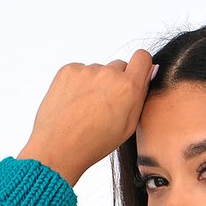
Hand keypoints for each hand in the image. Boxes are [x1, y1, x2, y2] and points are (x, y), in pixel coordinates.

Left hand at [16, 49, 154, 186]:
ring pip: (98, 71)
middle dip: (115, 82)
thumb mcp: (127, 128)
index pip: (142, 58)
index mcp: (128, 88)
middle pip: (119, 67)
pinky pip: (79, 72)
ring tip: (85, 110)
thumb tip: (148, 72)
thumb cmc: (92, 144)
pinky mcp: (69, 70)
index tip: (134, 76)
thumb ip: (140, 96)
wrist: (58, 148)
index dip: (140, 66)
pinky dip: (78, 84)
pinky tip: (74, 105)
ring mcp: (87, 70)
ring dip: (95, 85)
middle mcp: (108, 74)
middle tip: (104, 106)